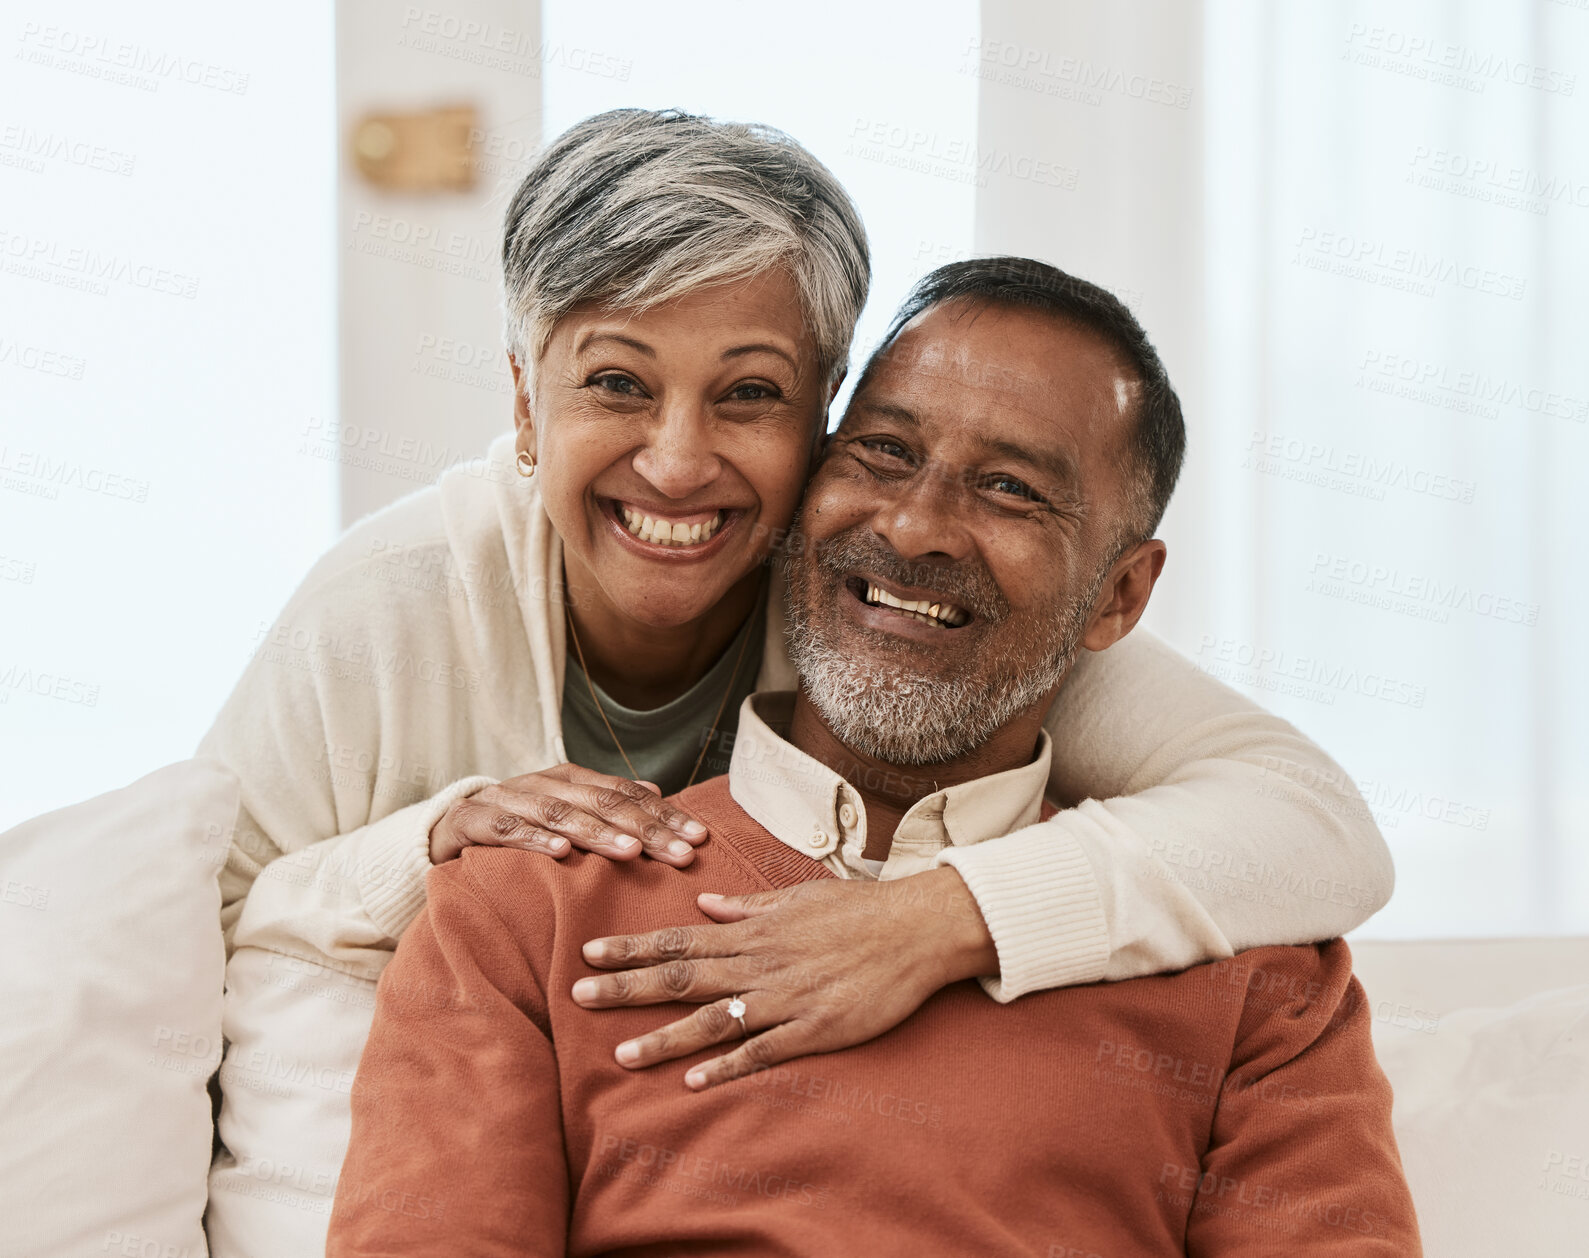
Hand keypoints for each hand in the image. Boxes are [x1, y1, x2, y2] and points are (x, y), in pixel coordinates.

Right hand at [428, 764, 708, 865]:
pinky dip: (535, 840)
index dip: (665, 815)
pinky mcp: (472, 822)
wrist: (442, 829)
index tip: (700, 839)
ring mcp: (506, 799)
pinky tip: (562, 854)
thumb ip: (606, 803)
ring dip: (598, 833)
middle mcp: (542, 783)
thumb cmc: (516, 827)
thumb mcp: (563, 814)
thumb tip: (659, 791)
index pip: (625, 794)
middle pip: (601, 802)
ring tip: (631, 852)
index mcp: (568, 779)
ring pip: (559, 813)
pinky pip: (507, 830)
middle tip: (681, 853)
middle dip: (645, 827)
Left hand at [571, 866, 999, 1088]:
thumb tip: (704, 905)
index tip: (589, 953)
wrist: (917, 928)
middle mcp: (760, 963)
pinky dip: (728, 1065)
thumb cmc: (859, 909)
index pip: (679, 938)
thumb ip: (749, 907)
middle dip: (627, 988)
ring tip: (622, 1053)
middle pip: (682, 976)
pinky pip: (763, 1050)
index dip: (632, 948)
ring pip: (713, 1019)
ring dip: (666, 1037)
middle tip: (578, 997)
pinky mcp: (814, 1028)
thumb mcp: (799, 896)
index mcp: (754, 931)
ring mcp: (785, 998)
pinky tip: (696, 1081)